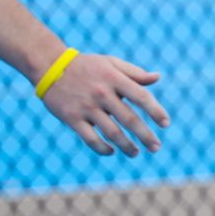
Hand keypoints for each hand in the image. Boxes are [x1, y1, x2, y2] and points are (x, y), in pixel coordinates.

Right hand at [39, 53, 168, 156]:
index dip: (156, 111)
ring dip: (127, 146)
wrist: (48, 66)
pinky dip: (103, 148)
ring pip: (112, 133)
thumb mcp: (111, 63)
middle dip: (146, 136)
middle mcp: (102, 94)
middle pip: (130, 120)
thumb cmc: (86, 65)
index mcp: (114, 79)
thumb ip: (134, 73)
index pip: (142, 97)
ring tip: (136, 153)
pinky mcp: (71, 118)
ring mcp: (86, 107)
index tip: (166, 124)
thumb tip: (158, 78)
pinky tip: (112, 151)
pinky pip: (90, 139)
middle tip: (156, 147)